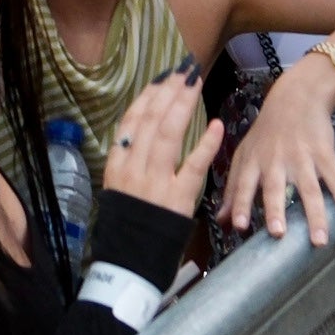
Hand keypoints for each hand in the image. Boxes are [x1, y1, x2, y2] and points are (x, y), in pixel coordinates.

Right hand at [99, 62, 222, 217]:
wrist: (128, 264)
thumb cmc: (126, 226)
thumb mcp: (118, 189)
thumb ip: (129, 161)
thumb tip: (143, 133)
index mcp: (116, 164)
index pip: (131, 121)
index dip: (148, 96)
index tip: (162, 78)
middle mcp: (133, 167)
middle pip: (151, 120)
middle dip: (168, 92)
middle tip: (184, 69)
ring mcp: (154, 182)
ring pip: (168, 134)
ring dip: (183, 105)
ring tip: (195, 83)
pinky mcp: (177, 198)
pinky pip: (193, 166)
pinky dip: (206, 144)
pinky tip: (218, 125)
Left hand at [224, 54, 334, 245]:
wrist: (297, 96)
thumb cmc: (267, 131)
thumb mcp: (245, 154)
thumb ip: (234, 188)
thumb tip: (222, 222)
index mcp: (253, 160)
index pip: (243, 184)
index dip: (240, 203)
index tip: (239, 226)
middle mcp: (276, 160)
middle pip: (275, 187)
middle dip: (275, 209)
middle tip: (278, 233)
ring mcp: (302, 157)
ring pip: (310, 190)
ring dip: (316, 216)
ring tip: (320, 241)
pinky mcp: (325, 155)